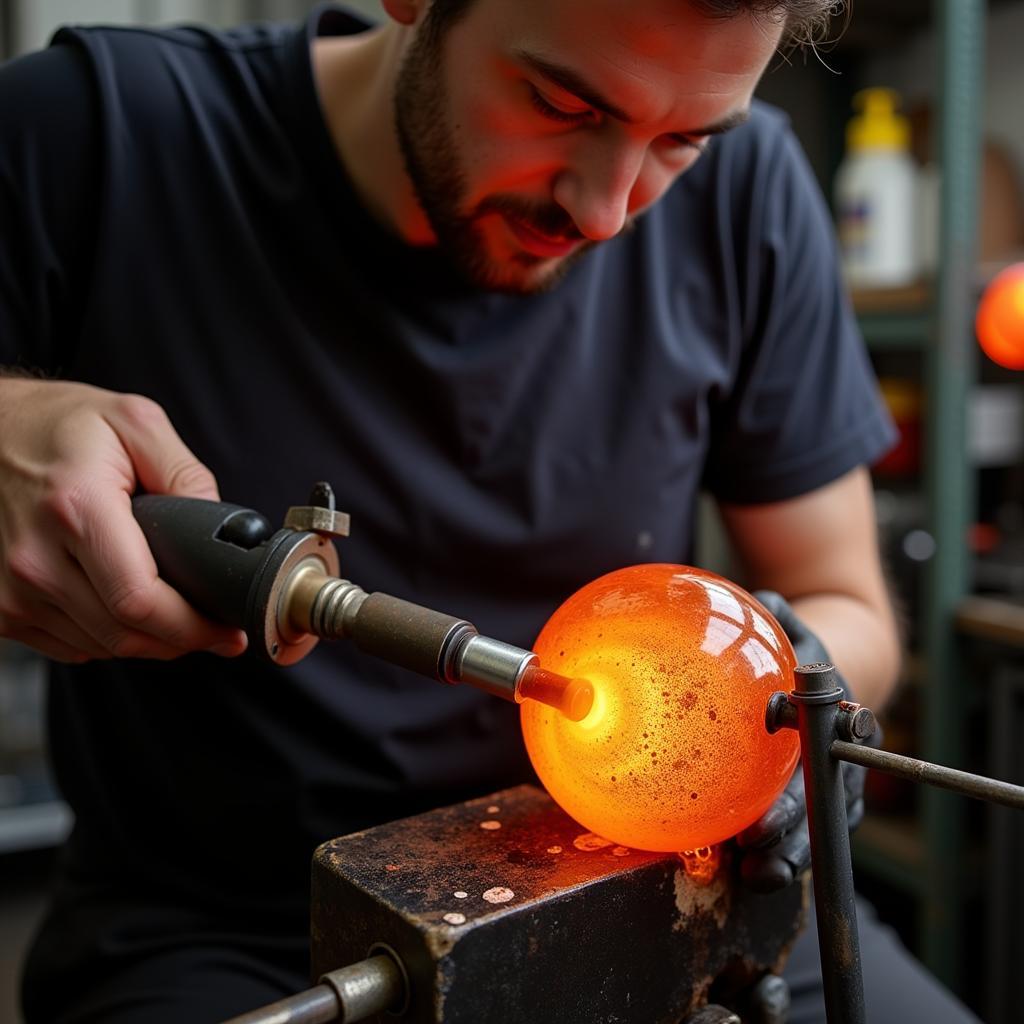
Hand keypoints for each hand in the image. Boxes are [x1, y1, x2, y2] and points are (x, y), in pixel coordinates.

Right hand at [0, 377, 246, 661]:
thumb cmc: (60, 425)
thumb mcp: (135, 423)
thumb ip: (186, 476)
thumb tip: (222, 528)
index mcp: (75, 508)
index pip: (139, 599)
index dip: (192, 625)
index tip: (226, 629)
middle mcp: (34, 557)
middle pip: (124, 634)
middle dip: (182, 639)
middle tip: (215, 628)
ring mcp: (10, 588)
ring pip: (100, 646)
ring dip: (148, 641)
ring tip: (176, 614)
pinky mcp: (0, 607)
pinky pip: (70, 645)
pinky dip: (108, 637)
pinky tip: (126, 609)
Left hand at [734, 589, 876, 890]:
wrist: (819, 692)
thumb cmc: (798, 661)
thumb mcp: (794, 635)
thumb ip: (780, 616)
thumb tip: (762, 594)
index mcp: (841, 720)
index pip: (841, 744)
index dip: (824, 759)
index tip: (799, 774)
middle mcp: (840, 764)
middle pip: (825, 802)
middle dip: (795, 824)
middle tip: (760, 839)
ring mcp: (827, 797)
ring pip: (814, 834)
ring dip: (785, 856)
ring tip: (753, 873)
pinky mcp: (807, 817)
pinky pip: (795, 844)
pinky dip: (772, 861)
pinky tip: (743, 873)